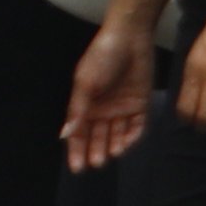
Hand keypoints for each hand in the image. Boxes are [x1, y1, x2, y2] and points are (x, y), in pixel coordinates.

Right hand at [61, 21, 153, 170]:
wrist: (130, 38)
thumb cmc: (102, 57)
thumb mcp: (86, 83)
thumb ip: (78, 110)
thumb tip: (65, 135)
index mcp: (85, 103)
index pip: (79, 132)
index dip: (76, 150)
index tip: (76, 167)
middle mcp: (103, 108)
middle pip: (97, 136)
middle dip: (95, 151)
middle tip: (95, 164)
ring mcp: (122, 107)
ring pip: (116, 135)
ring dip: (112, 146)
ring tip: (110, 156)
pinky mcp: (140, 105)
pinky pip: (136, 126)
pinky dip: (131, 137)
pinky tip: (125, 145)